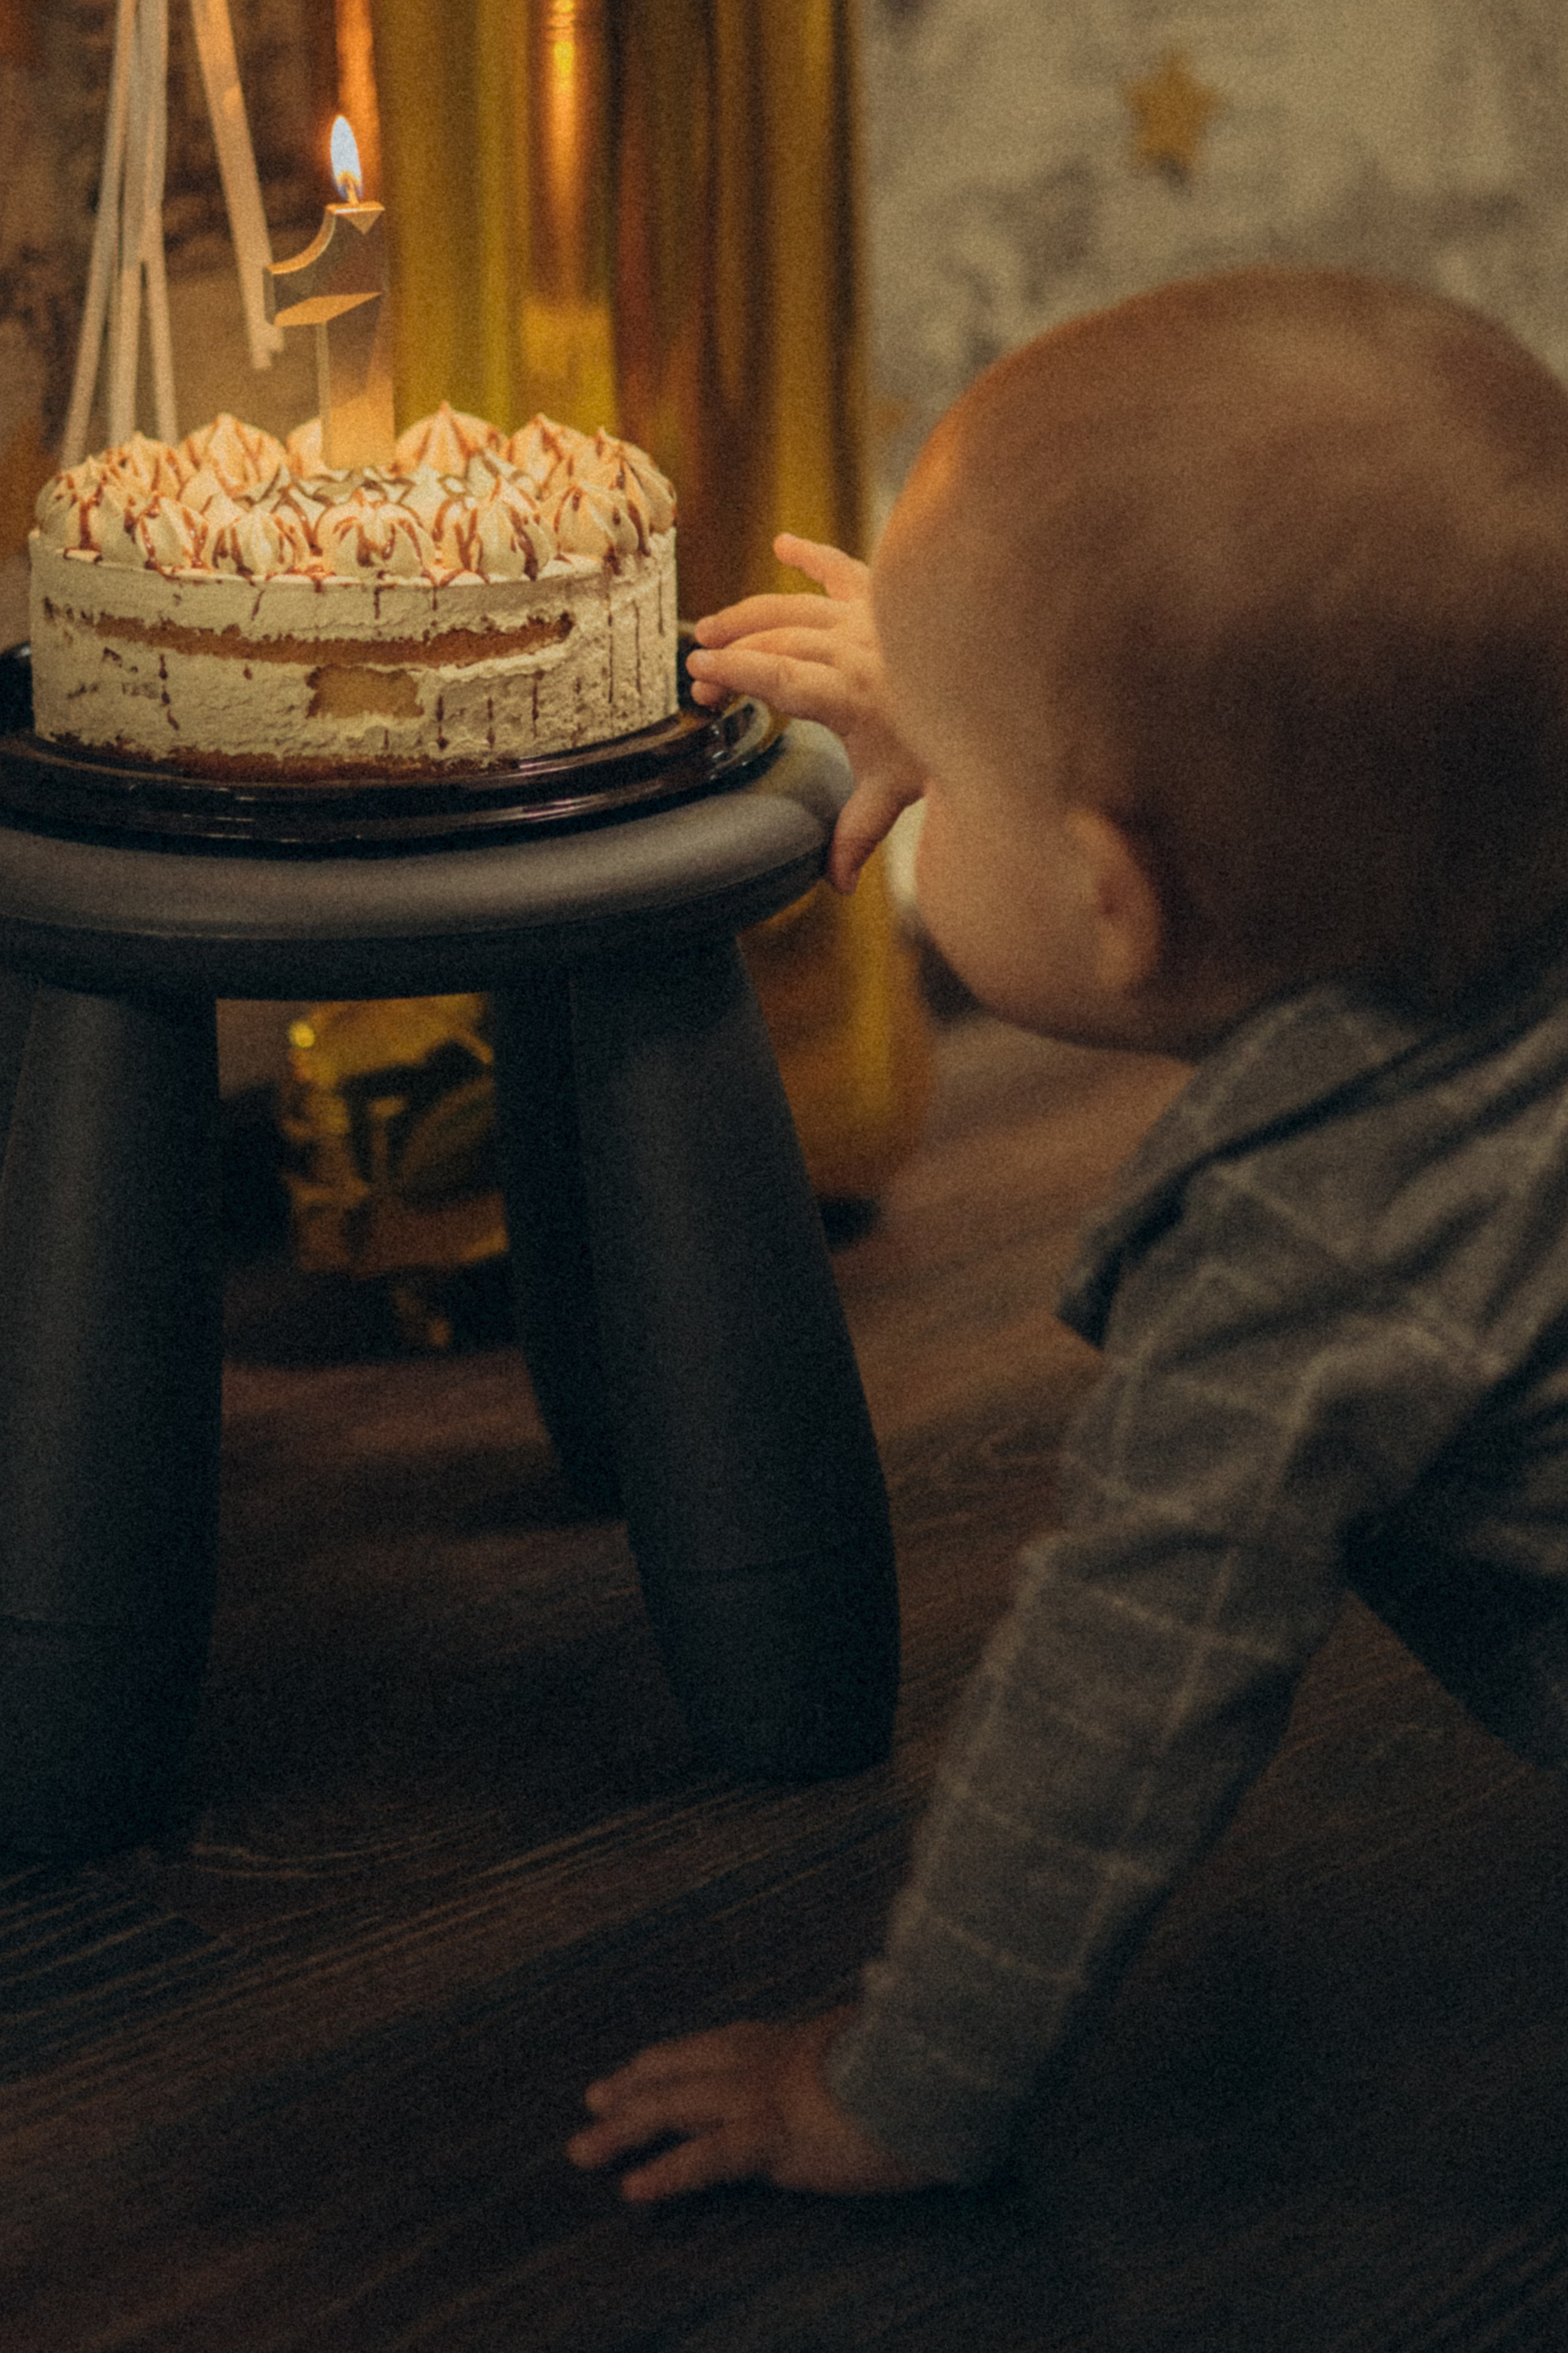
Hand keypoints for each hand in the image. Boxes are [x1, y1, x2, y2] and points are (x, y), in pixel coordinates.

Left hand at [566, 2006, 932, 2201]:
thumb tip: (861, 2056)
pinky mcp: (774, 2137)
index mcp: (791, 2039)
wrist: (940, 2069)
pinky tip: (633, 2189)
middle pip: (678, 2069)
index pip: (715, 2045)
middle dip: (631, 2086)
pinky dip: (667, 2174)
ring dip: (623, 2128)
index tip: (638, 2065)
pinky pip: (708, 2158)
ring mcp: (764, 2097)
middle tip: (592, 2099)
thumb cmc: (923, 2064)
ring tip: (582, 2150)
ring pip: (674, 2108)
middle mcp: (766, 2060)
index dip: (670, 2057)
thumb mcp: (881, 2050)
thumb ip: (854, 2052)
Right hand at [686, 534, 926, 892]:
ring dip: (750, 613)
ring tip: (713, 627)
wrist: (1002, 693)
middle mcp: (854, 647)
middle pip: (775, 640)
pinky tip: (783, 545)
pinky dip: (813, 555)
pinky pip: (844, 568)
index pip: (777, 676)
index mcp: (848, 694)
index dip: (734, 671)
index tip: (699, 672)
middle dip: (731, 654)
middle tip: (701, 676)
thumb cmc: (946, 744)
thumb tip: (837, 885)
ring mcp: (869, 617)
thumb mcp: (896, 793)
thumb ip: (857, 836)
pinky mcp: (884, 599)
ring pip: (795, 606)